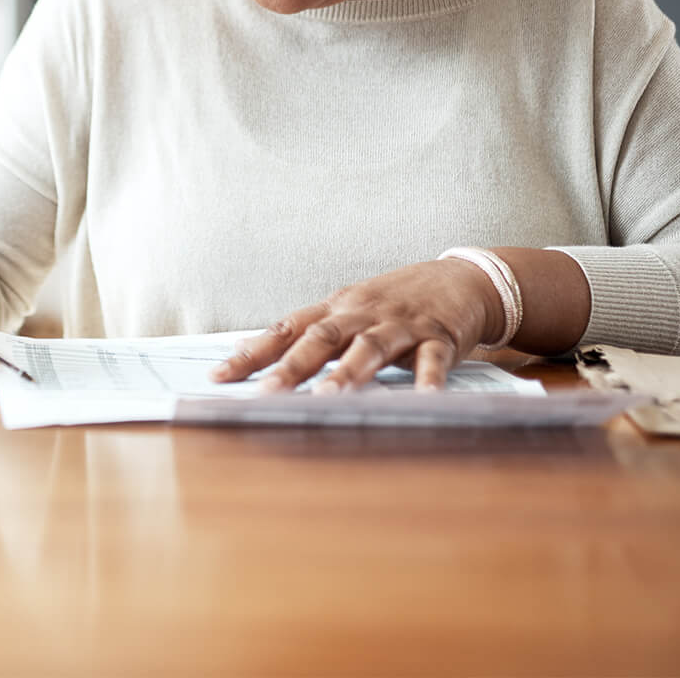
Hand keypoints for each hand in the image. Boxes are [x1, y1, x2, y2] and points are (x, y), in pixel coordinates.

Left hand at [210, 258, 501, 391]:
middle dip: (291, 368)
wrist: (461, 278)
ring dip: (348, 373)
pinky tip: (423, 400)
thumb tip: (252, 353)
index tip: (219, 377)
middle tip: (264, 395)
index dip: (253, 353)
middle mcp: (362, 313)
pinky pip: (432, 361)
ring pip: (369, 348)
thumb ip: (310, 333)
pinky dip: (427, 380)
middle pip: (321, 338)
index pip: (286, 329)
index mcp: (336, 309)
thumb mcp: (350, 310)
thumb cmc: (396, 302)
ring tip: (328, 398)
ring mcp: (399, 324)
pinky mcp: (438, 336)